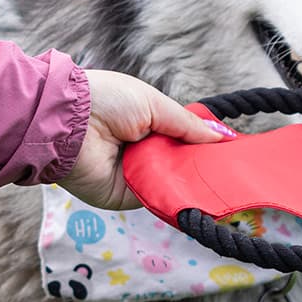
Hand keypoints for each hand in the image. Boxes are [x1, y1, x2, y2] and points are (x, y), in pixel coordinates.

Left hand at [58, 70, 233, 209]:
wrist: (66, 124)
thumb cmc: (106, 101)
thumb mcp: (154, 104)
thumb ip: (188, 125)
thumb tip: (221, 137)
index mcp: (148, 125)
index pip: (184, 140)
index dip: (206, 146)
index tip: (233, 151)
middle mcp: (143, 152)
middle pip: (183, 165)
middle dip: (204, 167)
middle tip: (236, 171)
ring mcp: (136, 177)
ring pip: (174, 184)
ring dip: (194, 183)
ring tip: (225, 183)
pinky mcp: (127, 198)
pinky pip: (158, 200)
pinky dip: (175, 197)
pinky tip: (199, 196)